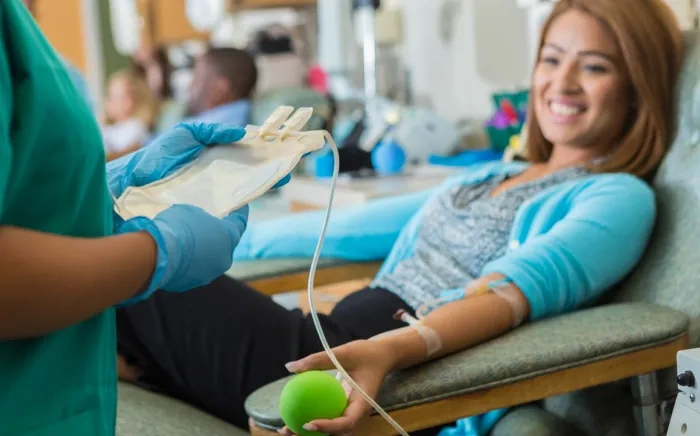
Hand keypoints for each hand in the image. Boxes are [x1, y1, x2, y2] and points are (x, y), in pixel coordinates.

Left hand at [106, 122, 291, 202]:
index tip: (278, 152)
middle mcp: (213, 179)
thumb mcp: (185, 135)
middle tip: (287, 169)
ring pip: (242, 191)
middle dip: (268, 171)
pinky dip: (246, 202)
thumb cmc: (156, 159)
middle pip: (247, 175)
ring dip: (263, 184)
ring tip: (280, 178)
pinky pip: (230, 207)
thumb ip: (212, 131)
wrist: (131, 186)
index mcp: (210, 160)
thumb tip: (241, 133)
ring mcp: (210, 197)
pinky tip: (258, 195)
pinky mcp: (206, 212)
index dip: (260, 155)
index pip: (241, 158)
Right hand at [115, 203, 247, 303]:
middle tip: (207, 225)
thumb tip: (199, 226)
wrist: (157, 255)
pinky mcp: (191, 284)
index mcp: (229, 237)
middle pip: (224, 244)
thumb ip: (201, 219)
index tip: (240, 208)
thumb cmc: (177, 227)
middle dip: (217, 235)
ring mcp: (209, 274)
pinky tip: (175, 255)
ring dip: (201, 251)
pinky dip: (187, 262)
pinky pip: (192, 269)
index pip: (239, 222)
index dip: (239, 214)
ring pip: (208, 259)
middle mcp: (224, 258)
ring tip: (186, 242)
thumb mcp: (190, 212)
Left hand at [281, 340, 396, 434]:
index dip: (328, 427)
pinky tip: (293, 413)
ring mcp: (350, 414)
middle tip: (288, 430)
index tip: (308, 423)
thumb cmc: (366, 354)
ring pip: (330, 430)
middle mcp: (357, 414)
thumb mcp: (344, 352)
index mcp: (363, 404)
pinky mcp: (344, 410)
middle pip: (336, 434)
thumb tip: (290, 367)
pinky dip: (311, 418)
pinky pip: (327, 418)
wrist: (382, 357)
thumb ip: (318, 360)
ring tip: (285, 428)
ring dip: (309, 433)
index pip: (347, 422)